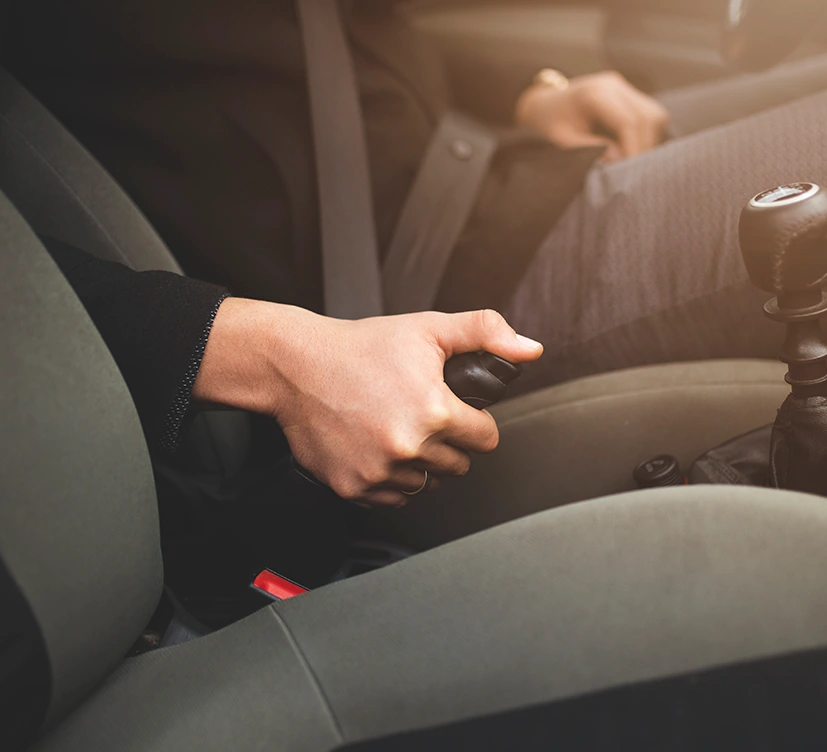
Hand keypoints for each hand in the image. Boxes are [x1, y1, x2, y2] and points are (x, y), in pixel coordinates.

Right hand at [193, 300, 543, 506]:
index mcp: (434, 411)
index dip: (474, 422)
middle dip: (447, 443)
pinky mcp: (354, 488)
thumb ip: (485, 333)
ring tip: (397, 429)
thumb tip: (530, 349)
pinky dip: (389, 478)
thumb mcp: (428, 329)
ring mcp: (380, 471)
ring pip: (426, 484)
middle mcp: (408, 446)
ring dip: (419, 463)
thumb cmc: (360, 347)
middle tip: (421, 415)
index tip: (457, 412)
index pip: (486, 439)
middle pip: (458, 465)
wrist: (295, 366)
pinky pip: (392, 498)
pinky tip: (375, 447)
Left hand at [515, 70, 669, 162]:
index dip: (635, 149)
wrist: (547, 105)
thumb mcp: (564, 141)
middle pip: (647, 117)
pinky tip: (635, 150)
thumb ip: (591, 150)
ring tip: (634, 162)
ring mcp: (624, 87)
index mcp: (594, 94)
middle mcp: (613, 85)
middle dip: (645, 147)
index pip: (628, 122)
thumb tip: (621, 160)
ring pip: (655, 115)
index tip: (632, 173)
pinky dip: (648, 136)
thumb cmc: (551, 125)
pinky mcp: (630, 94)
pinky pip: (651, 116)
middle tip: (636, 172)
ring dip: (650, 142)